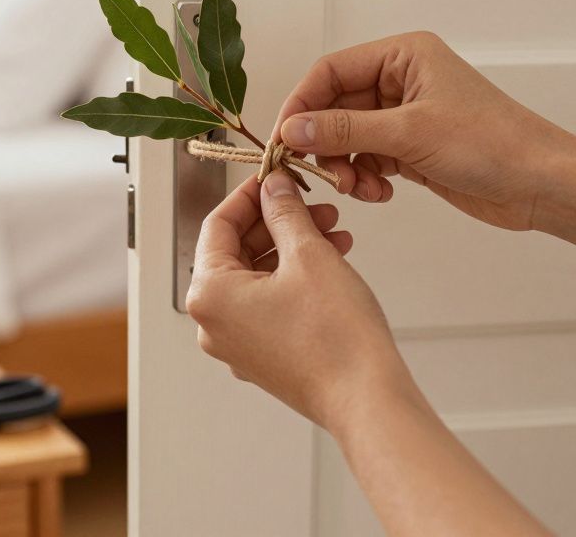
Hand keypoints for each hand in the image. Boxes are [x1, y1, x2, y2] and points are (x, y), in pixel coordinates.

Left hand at [186, 172, 421, 430]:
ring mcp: (237, 345)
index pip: (217, 226)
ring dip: (291, 248)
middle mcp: (213, 324)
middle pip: (236, 252)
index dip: (249, 195)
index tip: (274, 177)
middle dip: (277, 223)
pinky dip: (294, 279)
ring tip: (334, 231)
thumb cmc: (334, 337)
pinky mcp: (263, 357)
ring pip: (256, 278)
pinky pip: (269, 305)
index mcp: (209, 295)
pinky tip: (331, 261)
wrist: (366, 398)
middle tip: (313, 204)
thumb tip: (274, 188)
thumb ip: (284, 213)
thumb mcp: (309, 254)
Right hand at [273, 31, 575, 230]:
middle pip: (335, 106)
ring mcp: (407, 115)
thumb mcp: (408, 134)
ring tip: (360, 189)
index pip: (330, 71)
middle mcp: (402, 79)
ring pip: (349, 137)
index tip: (284, 141)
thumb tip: (292, 130)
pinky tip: (381, 194)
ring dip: (346, 166)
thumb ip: (344, 131)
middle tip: (324, 175)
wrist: (540, 183)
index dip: (302, 105)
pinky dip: (366, 178)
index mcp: (403, 55)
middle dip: (326, 144)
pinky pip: (368, 158)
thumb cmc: (491, 143)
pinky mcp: (413, 148)